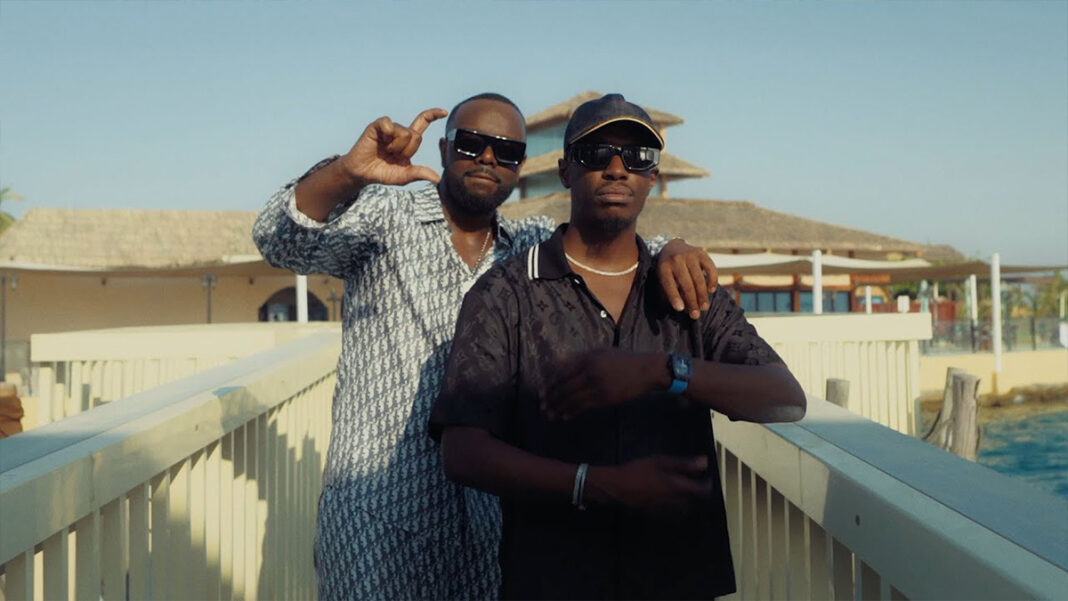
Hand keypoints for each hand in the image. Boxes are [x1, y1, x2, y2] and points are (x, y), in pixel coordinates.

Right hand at [338, 108, 447, 185]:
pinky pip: (389, 124)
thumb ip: (419, 174)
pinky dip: (387, 135)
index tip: (445, 112)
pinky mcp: (377, 126)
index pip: (422, 123)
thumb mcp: (403, 176)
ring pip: (404, 132)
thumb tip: (437, 179)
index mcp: (408, 141)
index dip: (433, 115)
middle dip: (407, 150)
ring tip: (385, 151)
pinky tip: (380, 141)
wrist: (362, 173)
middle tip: (393, 156)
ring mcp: (388, 128)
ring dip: (396, 147)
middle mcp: (399, 131)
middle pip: (415, 135)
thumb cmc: (383, 173)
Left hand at [542, 349, 664, 419]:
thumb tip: (557, 362)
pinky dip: (572, 412)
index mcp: (587, 359)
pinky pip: (584, 407)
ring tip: (550, 415)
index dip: (549, 384)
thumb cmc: (621, 359)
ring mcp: (598, 386)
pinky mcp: (606, 398)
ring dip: (559, 408)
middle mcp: (590, 372)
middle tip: (542, 406)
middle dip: (551, 399)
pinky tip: (565, 416)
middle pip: (564, 388)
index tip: (541, 393)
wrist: (645, 370)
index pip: (561, 373)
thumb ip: (578, 357)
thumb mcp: (599, 352)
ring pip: (572, 399)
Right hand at [588, 455, 710, 514]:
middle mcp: (674, 501)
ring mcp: (664, 509)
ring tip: (684, 494)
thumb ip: (683, 464)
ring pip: (682, 509)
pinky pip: (670, 513)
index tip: (707, 480)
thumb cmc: (638, 471)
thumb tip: (704, 462)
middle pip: (693, 502)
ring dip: (687, 502)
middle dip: (697, 495)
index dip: (707, 486)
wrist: (616, 487)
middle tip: (696, 486)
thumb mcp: (661, 462)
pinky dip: (674, 509)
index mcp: (677, 487)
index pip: (700, 490)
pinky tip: (669, 502)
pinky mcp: (654, 512)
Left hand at [657, 239, 717, 319]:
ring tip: (704, 308)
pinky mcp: (701, 253)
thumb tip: (681, 308)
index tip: (680, 309)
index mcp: (664, 267)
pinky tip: (711, 290)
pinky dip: (712, 280)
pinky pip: (710, 268)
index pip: (669, 284)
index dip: (674, 297)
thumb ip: (668, 292)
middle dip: (692, 302)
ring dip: (702, 296)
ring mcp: (690, 255)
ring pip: (699, 279)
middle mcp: (676, 260)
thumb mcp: (662, 278)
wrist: (672, 247)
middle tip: (696, 315)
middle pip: (686, 284)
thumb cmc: (668, 269)